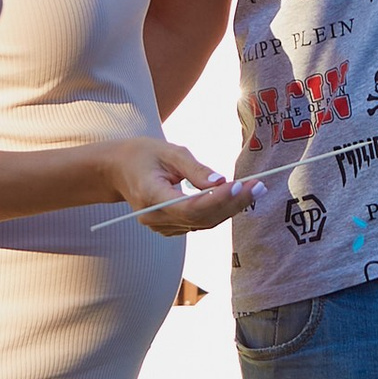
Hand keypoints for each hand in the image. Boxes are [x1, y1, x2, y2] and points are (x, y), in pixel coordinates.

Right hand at [106, 135, 270, 237]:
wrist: (118, 170)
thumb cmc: (143, 154)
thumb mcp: (169, 151)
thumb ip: (195, 169)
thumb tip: (221, 182)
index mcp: (151, 197)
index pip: (189, 207)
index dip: (217, 200)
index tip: (240, 185)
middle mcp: (155, 218)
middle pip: (202, 218)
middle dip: (234, 204)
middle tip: (259, 186)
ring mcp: (162, 226)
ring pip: (204, 223)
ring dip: (231, 208)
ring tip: (256, 189)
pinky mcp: (171, 227)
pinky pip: (200, 223)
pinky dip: (220, 211)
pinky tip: (238, 197)